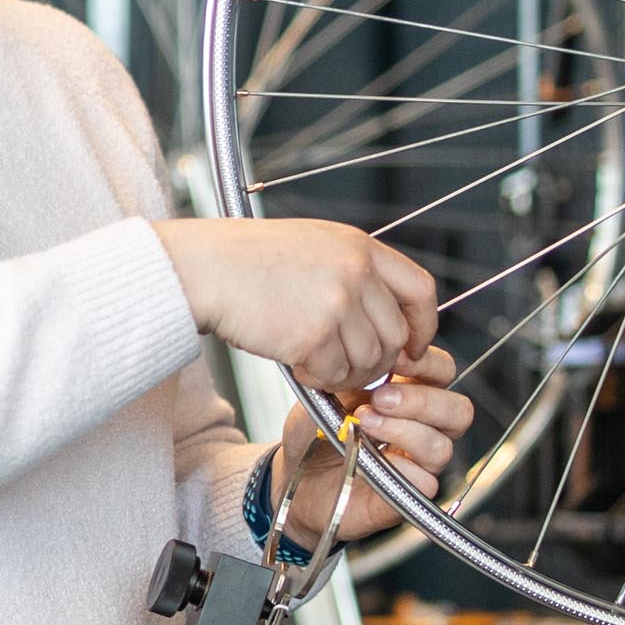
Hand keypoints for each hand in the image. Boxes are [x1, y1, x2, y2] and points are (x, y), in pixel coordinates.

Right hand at [155, 217, 435, 387]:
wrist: (201, 268)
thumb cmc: (243, 261)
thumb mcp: (311, 247)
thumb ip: (351, 273)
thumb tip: (379, 318)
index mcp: (359, 246)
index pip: (420, 290)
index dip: (423, 325)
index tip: (412, 347)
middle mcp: (356, 271)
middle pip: (394, 335)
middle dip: (376, 361)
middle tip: (344, 366)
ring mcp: (338, 302)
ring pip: (368, 361)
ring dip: (343, 373)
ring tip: (312, 362)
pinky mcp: (314, 334)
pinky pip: (333, 373)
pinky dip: (317, 378)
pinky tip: (294, 362)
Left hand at [277, 349, 467, 546]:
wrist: (292, 477)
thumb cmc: (313, 435)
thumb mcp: (325, 395)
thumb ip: (352, 377)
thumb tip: (371, 362)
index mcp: (408, 395)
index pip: (443, 372)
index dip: (427, 363)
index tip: (395, 360)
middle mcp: (423, 428)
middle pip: (458, 411)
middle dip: (421, 400)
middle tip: (380, 399)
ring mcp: (418, 463)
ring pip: (441, 446)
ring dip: (403, 431)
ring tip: (364, 423)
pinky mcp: (408, 495)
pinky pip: (424, 482)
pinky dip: (399, 468)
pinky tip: (370, 461)